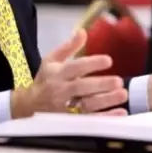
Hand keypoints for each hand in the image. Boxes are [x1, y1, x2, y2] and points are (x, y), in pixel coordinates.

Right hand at [12, 30, 127, 117]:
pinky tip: (120, 112)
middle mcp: (60, 90)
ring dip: (106, 101)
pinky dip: (105, 117)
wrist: (29, 105)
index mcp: (57, 73)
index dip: (92, 63)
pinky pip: (89, 121)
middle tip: (118, 81)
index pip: (75, 67)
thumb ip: (68, 47)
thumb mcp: (51, 60)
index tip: (108, 60)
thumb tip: (83, 31)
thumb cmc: (45, 80)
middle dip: (100, 84)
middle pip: (81, 88)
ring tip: (122, 94)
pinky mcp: (70, 121)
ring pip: (86, 105)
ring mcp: (65, 108)